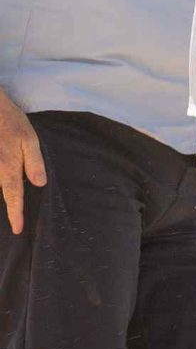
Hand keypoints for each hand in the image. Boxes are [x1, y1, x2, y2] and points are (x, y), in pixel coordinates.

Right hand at [0, 93, 45, 235]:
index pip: (13, 196)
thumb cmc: (8, 119)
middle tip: (15, 220)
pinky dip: (0, 180)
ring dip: (3, 189)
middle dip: (8, 204)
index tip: (17, 229)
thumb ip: (34, 162)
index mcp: (7, 167)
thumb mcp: (29, 138)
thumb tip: (39, 184)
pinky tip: (4, 180)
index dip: (16, 214)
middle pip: (0, 190)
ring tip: (13, 205)